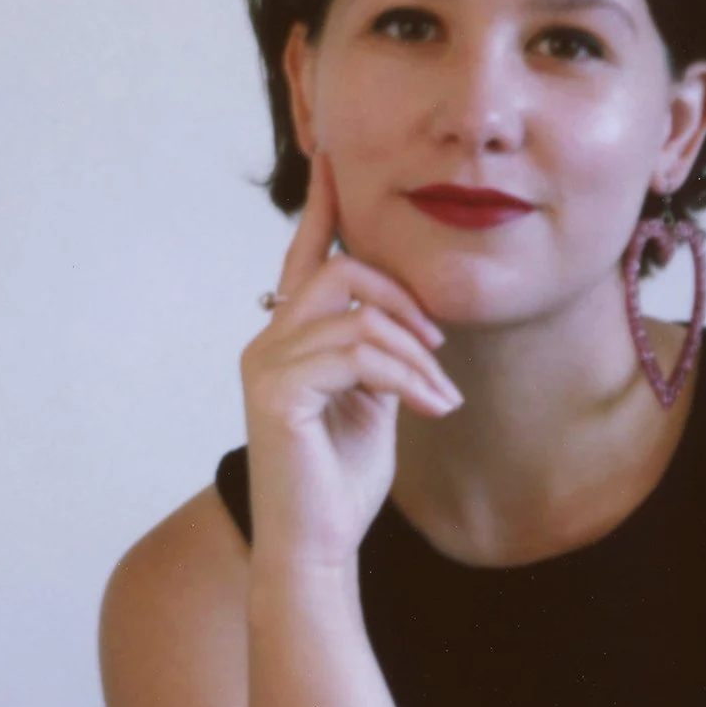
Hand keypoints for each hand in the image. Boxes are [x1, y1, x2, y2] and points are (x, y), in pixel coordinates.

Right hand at [240, 153, 460, 575]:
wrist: (318, 549)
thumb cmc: (342, 483)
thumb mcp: (372, 402)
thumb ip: (377, 353)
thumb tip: (406, 321)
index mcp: (288, 340)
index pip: (306, 259)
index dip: (321, 205)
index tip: (333, 157)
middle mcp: (266, 342)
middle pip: (341, 272)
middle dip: (403, 299)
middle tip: (440, 349)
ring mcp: (264, 364)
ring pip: (357, 315)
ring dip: (414, 352)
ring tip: (442, 395)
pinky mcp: (274, 390)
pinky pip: (357, 353)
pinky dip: (406, 376)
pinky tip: (432, 407)